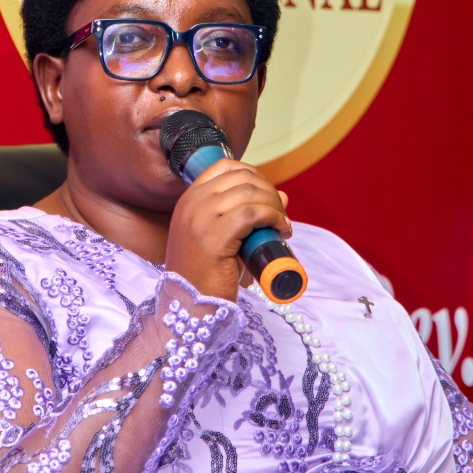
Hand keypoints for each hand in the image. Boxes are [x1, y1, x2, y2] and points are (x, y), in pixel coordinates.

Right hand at [164, 160, 289, 301]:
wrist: (190, 306)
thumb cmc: (207, 275)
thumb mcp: (223, 237)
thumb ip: (246, 214)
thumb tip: (283, 196)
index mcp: (189, 199)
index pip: (225, 166)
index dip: (253, 175)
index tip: (266, 196)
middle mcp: (192, 203)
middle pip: (242, 177)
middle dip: (269, 191)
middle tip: (280, 214)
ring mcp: (200, 218)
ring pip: (250, 193)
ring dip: (274, 206)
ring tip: (282, 225)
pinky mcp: (214, 236)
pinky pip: (253, 213)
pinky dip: (273, 217)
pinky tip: (280, 229)